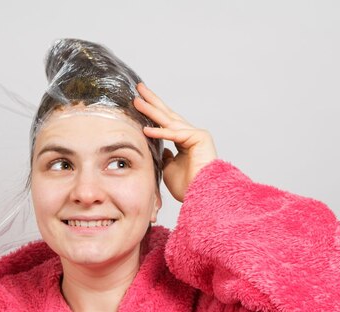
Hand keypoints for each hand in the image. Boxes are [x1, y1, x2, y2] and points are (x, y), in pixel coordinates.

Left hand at [133, 82, 216, 201]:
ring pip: (169, 121)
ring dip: (152, 111)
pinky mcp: (200, 137)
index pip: (165, 122)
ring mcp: (196, 134)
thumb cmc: (187, 186)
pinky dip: (161, 133)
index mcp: (183, 140)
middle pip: (167, 114)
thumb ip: (164, 156)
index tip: (139, 102)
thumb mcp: (168, 168)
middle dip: (152, 101)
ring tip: (137, 101)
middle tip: (139, 88)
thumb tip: (161, 148)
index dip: (152, 112)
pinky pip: (175, 134)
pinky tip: (146, 130)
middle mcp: (190, 134)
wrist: (202, 196)